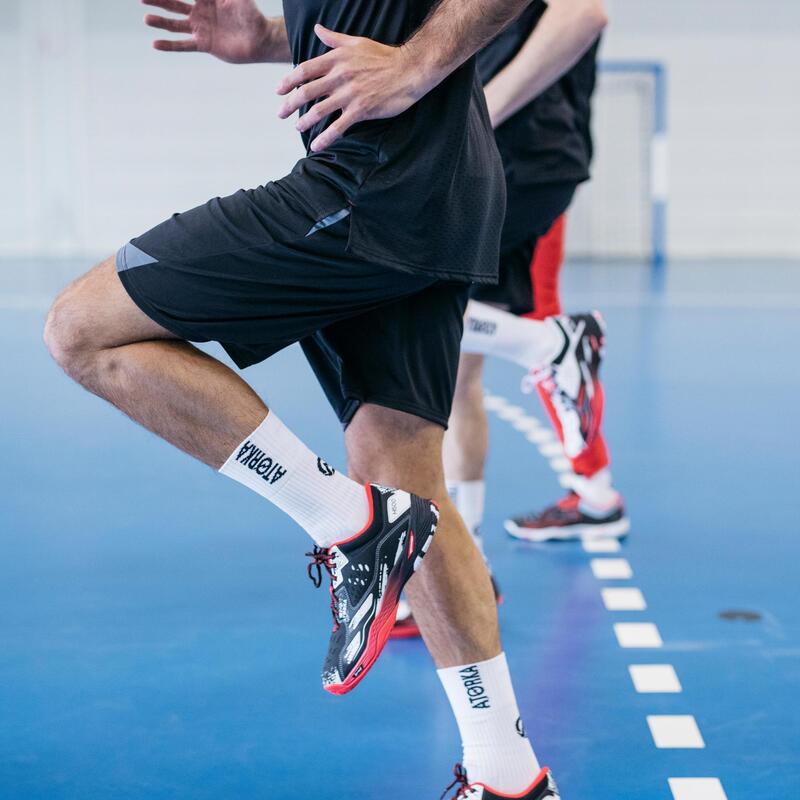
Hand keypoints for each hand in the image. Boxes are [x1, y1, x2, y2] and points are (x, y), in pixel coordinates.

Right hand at [142, 0, 272, 63]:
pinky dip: (170, 45)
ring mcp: (201, 29)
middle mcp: (200, 12)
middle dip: (158, 0)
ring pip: (175, 24)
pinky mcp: (204, 44)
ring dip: (161, 22)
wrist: (260, 39)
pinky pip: (184, 45)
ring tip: (146, 18)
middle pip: (174, 4)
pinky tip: (155, 44)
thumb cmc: (251, 14)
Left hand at [276, 25, 425, 151]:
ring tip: (297, 127)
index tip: (279, 90)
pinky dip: (325, 138)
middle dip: (289, 104)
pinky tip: (316, 146)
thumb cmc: (384, 56)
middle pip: (306, 91)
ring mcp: (349, 94)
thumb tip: (317, 29)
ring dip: (304, 121)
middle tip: (280, 113)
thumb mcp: (357, 42)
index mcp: (336, 59)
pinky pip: (338, 127)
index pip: (305, 70)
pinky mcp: (360, 110)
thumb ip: (334, 39)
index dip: (289, 81)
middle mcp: (339, 76)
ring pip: (319, 110)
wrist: (408, 70)